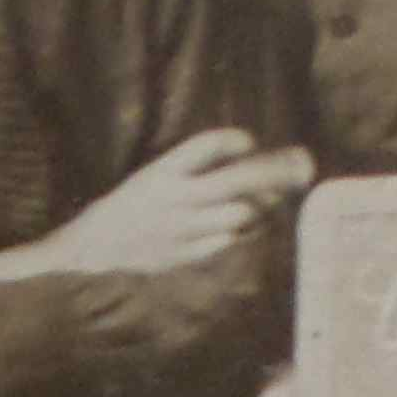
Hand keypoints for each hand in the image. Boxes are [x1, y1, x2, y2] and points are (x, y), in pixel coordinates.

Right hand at [35, 128, 311, 276]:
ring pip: (239, 212)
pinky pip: (230, 240)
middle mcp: (175, 200)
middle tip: (303, 162)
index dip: (235, 140)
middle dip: (275, 170)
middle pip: (236, 179)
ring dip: (267, 201)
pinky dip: (249, 230)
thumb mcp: (151, 177)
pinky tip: (261, 223)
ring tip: (284, 192)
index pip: (206, 146)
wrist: (92, 255)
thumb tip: (244, 155)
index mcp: (162, 173)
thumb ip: (191, 168)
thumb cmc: (128, 210)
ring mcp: (184, 231)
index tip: (251, 140)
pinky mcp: (189, 257)